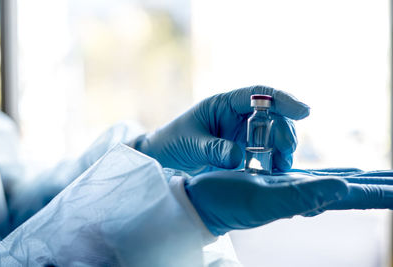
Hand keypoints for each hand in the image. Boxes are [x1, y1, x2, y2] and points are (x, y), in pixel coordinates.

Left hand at [131, 86, 309, 173]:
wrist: (165, 159)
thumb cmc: (174, 141)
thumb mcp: (192, 142)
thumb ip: (213, 149)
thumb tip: (238, 158)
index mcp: (226, 104)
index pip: (259, 95)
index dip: (284, 99)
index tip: (304, 111)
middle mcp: (240, 117)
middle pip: (274, 117)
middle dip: (285, 132)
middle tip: (287, 151)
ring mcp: (245, 136)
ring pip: (275, 137)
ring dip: (283, 150)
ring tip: (282, 166)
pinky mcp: (246, 154)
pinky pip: (267, 156)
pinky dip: (275, 163)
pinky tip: (277, 173)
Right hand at [185, 169, 392, 235]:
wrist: (204, 200)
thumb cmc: (225, 201)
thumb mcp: (261, 197)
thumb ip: (301, 196)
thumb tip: (343, 188)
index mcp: (306, 199)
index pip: (355, 195)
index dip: (383, 192)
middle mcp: (306, 196)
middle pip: (355, 189)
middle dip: (381, 185)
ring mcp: (296, 189)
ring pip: (343, 182)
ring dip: (368, 180)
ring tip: (386, 177)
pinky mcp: (284, 182)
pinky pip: (321, 176)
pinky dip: (341, 173)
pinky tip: (348, 173)